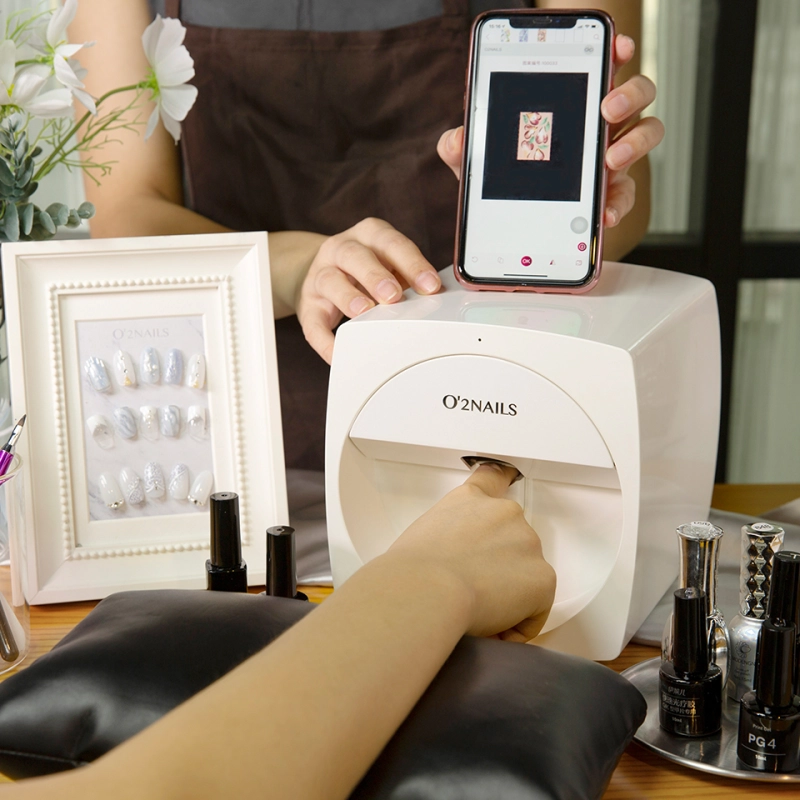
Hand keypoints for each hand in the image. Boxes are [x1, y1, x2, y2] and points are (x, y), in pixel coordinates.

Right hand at [295, 218, 441, 363]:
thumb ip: (410, 276)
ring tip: (364, 312)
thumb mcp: (390, 263)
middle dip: (375, 275)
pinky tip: (338, 352)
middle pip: (354, 255)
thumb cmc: (367, 270)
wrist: (323, 274)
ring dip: (348, 296)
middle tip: (393, 295)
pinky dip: (325, 340)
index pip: (391, 243)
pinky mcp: (308, 305)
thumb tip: (437, 297)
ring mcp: (320, 275)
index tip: (429, 285)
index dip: (411, 263)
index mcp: (369, 236)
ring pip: (330, 280)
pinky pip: (314, 324)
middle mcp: (341, 249)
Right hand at [387, 464, 556, 641]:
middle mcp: (504, 513)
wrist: (425, 590)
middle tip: (471, 594)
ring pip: (525, 578)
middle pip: (513, 542)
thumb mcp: (423, 535)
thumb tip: (451, 566)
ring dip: (508, 598)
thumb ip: (449, 536)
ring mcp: (527, 543)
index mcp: (470, 499)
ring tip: (476, 614)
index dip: (504, 478)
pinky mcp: (542, 578)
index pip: (493, 478)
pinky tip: (492, 629)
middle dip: (499, 569)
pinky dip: (518, 625)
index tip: (511, 476)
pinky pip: (535, 609)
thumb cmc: (409, 571)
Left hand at [436, 34, 663, 230]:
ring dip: (635, 142)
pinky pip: (627, 193)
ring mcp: (609, 157)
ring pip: (646, 134)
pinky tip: (603, 213)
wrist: (509, 221)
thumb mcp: (477, 156)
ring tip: (610, 158)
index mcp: (571, 103)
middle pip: (636, 94)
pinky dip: (618, 203)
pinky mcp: (610, 193)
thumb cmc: (502, 176)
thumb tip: (455, 140)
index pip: (600, 67)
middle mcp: (598, 125)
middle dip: (629, 94)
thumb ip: (461, 144)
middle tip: (607, 107)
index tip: (618, 46)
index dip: (616, 52)